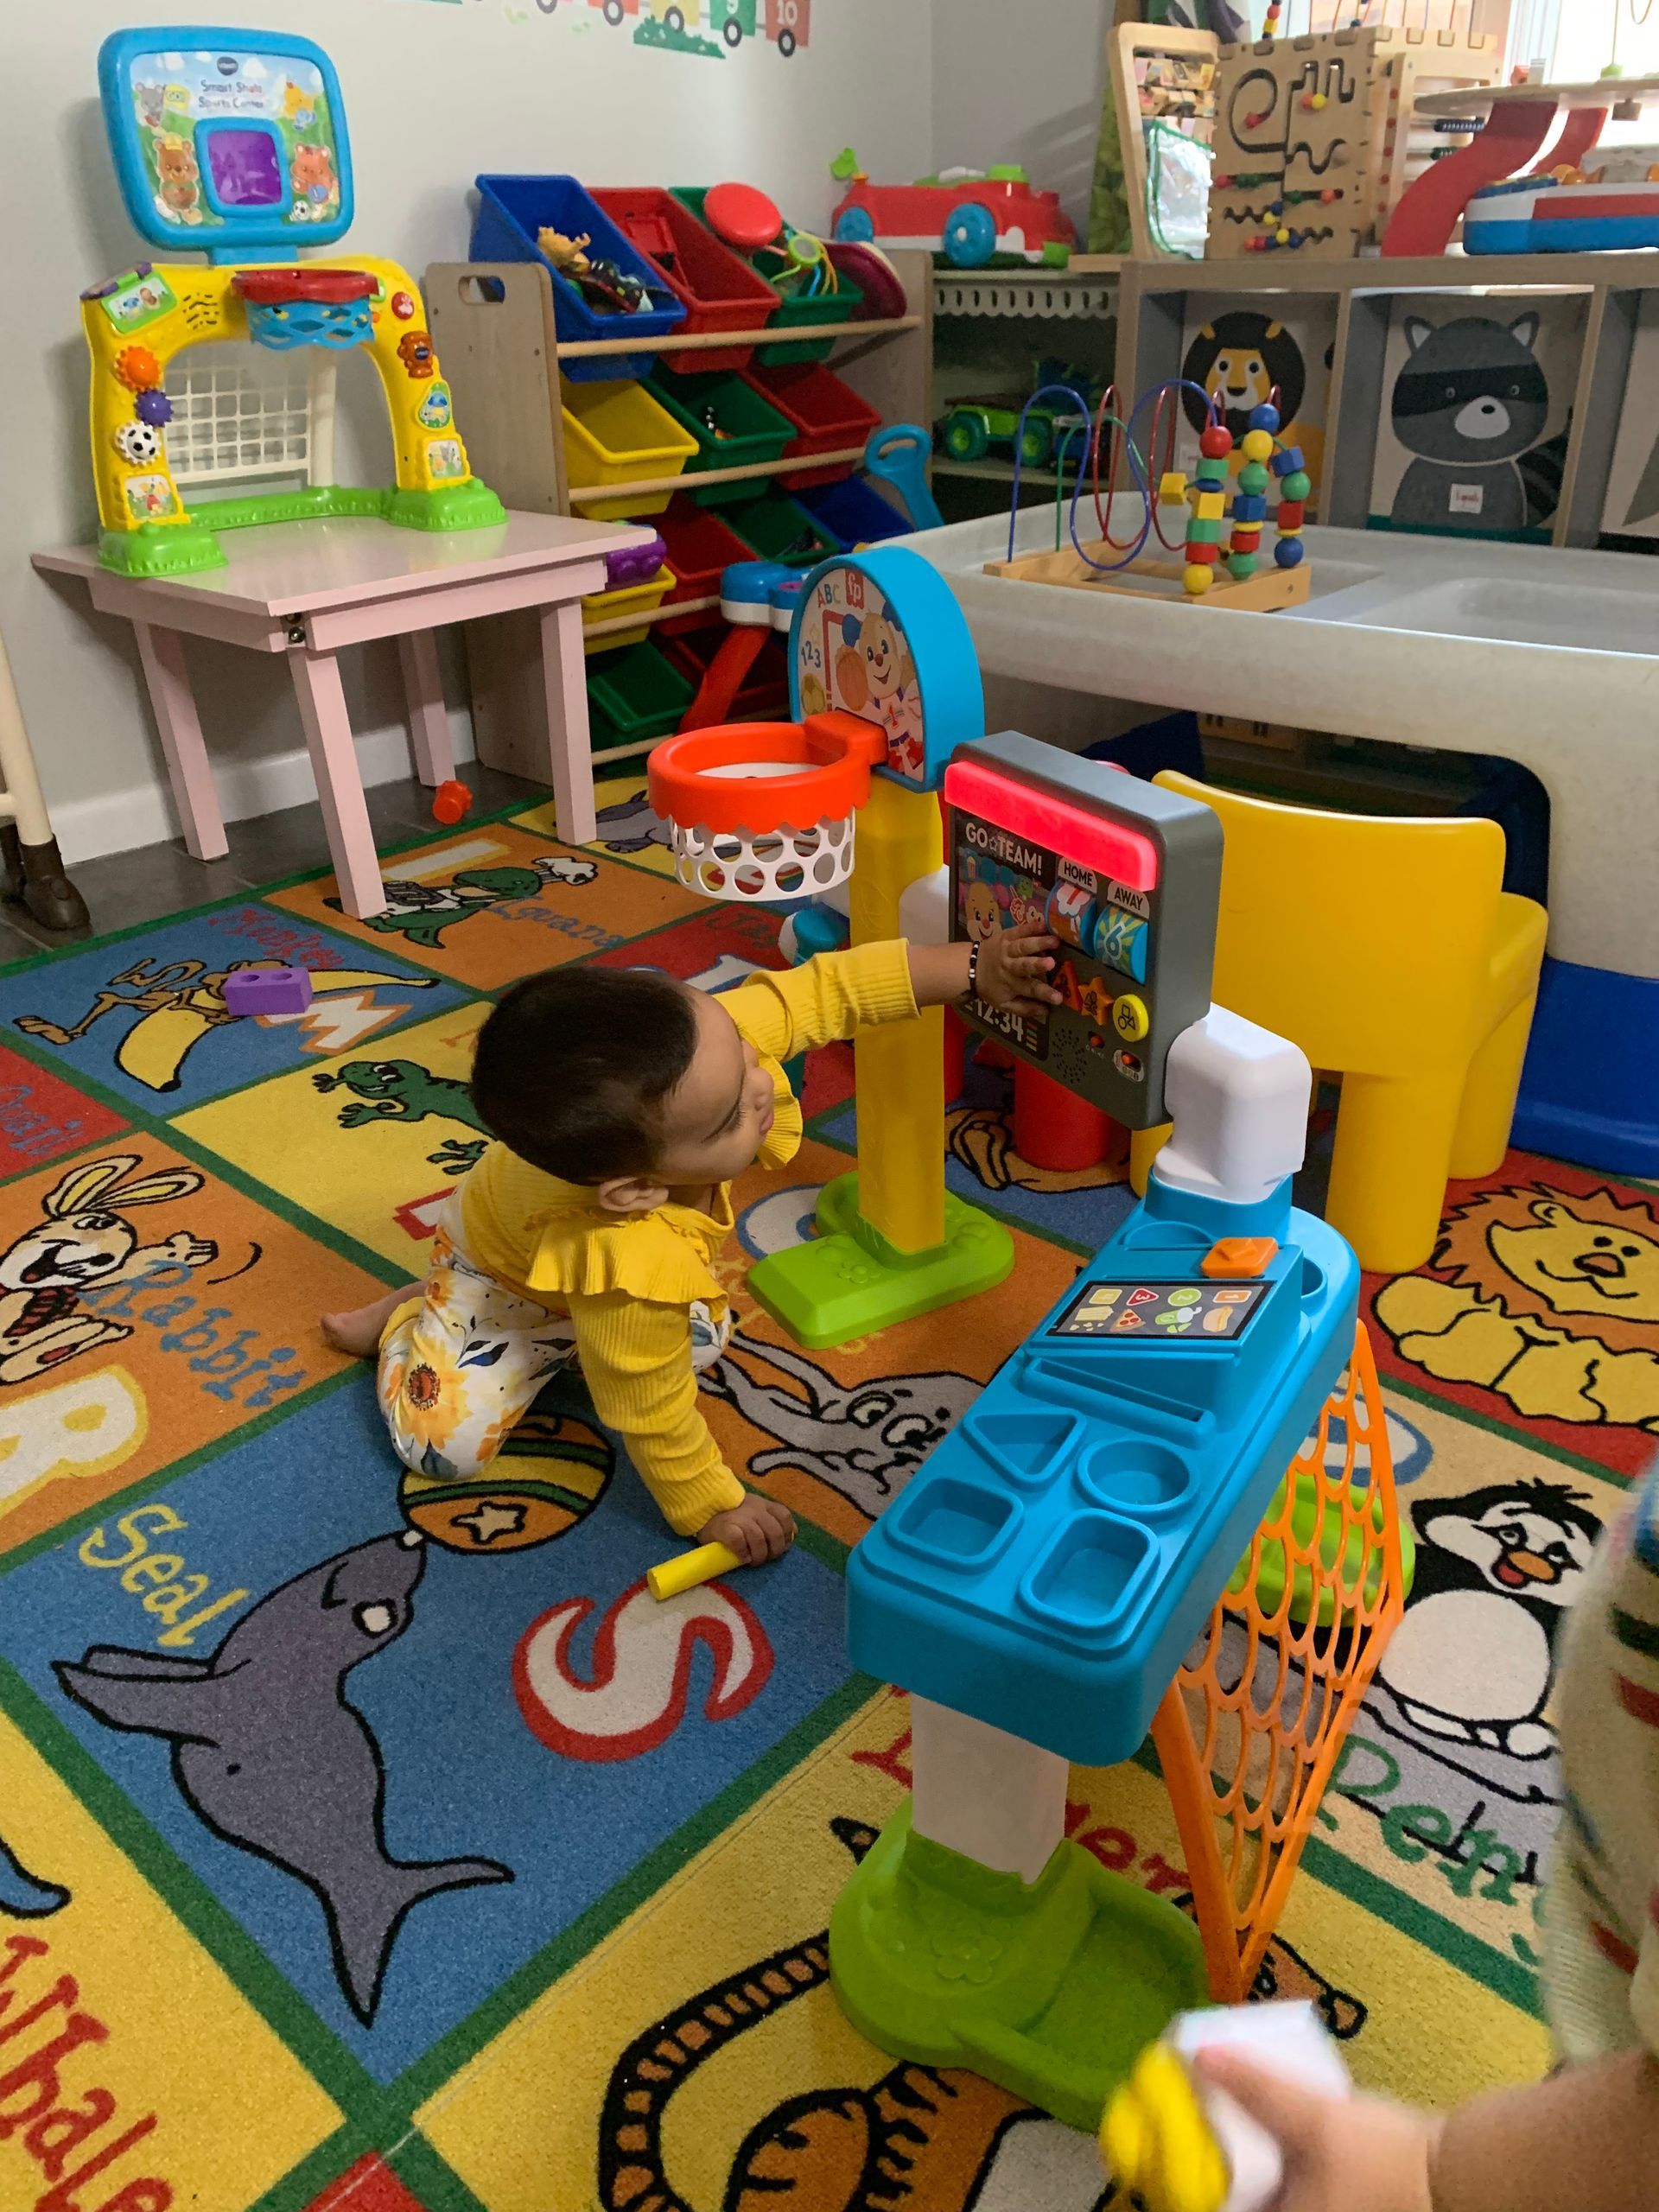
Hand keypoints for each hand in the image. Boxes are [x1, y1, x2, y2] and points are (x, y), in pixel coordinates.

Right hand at [698, 1493, 795, 1565]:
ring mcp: (740, 1518)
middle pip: (775, 1532)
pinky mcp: (726, 1528)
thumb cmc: (728, 1511)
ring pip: (759, 1539)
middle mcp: (754, 1510)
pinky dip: (743, 1553)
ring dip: (759, 1555)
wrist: (701, 1506)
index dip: (787, 1534)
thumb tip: (793, 1532)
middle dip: (774, 1550)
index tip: (782, 1546)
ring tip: (753, 1561)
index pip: (784, 1517)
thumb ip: (772, 1517)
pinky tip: (742, 1558)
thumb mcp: (754, 1509)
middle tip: (766, 1558)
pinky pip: (739, 1542)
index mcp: (762, 1505)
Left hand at [974, 921, 1062, 1016]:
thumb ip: (1024, 1008)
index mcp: (1011, 984)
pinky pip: (1019, 931)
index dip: (1045, 994)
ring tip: (1055, 940)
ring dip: (1039, 943)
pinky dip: (1031, 927)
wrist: (969, 967)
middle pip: (1024, 965)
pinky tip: (1044, 924)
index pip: (1030, 989)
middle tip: (1052, 963)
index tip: (1059, 998)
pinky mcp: (1006, 936)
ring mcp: (1007, 949)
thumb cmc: (991, 987)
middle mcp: (1009, 966)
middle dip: (1037, 964)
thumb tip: (1046, 1011)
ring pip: (1023, 946)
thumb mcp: (1003, 1004)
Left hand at [1195, 2052, 1438, 2211]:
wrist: (1460, 2175)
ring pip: (1264, 2191)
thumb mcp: (1310, 2117)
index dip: (1188, 2179)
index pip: (1216, 2207)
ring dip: (1244, 2159)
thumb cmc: (1384, 2160)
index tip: (1171, 2137)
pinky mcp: (1339, 2203)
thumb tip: (1199, 2053)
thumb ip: (1255, 2086)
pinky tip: (1267, 2125)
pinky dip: (1271, 2160)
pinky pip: (1288, 2186)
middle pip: (1240, 2197)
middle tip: (1194, 2114)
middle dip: (1216, 2163)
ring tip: (1224, 2112)